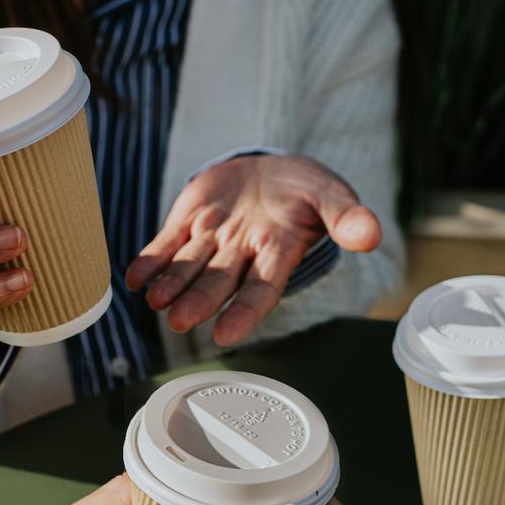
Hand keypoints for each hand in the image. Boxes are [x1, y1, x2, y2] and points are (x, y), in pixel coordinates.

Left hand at [126, 154, 380, 344]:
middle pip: (220, 282)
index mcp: (279, 251)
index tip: (226, 333)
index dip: (245, 311)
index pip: (263, 288)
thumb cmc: (307, 190)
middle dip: (200, 300)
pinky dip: (150, 261)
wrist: (272, 170)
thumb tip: (371, 235)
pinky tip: (133, 277)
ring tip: (155, 300)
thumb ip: (348, 218)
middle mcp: (243, 252)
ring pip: (189, 267)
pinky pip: (166, 245)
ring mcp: (213, 238)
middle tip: (179, 321)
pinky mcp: (188, 222)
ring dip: (172, 285)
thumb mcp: (332, 195)